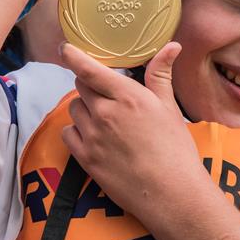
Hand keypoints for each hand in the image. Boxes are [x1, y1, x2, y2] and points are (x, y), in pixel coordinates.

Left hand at [60, 42, 207, 215]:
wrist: (171, 193)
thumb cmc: (175, 149)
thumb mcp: (169, 107)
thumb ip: (160, 74)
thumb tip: (171, 45)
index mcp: (127, 96)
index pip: (89, 69)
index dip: (72, 55)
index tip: (64, 48)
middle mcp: (105, 113)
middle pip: (80, 86)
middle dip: (89, 85)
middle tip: (106, 94)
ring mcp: (93, 136)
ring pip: (74, 109)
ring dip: (84, 108)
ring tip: (104, 119)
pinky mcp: (86, 159)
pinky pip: (68, 134)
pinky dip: (76, 131)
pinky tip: (93, 137)